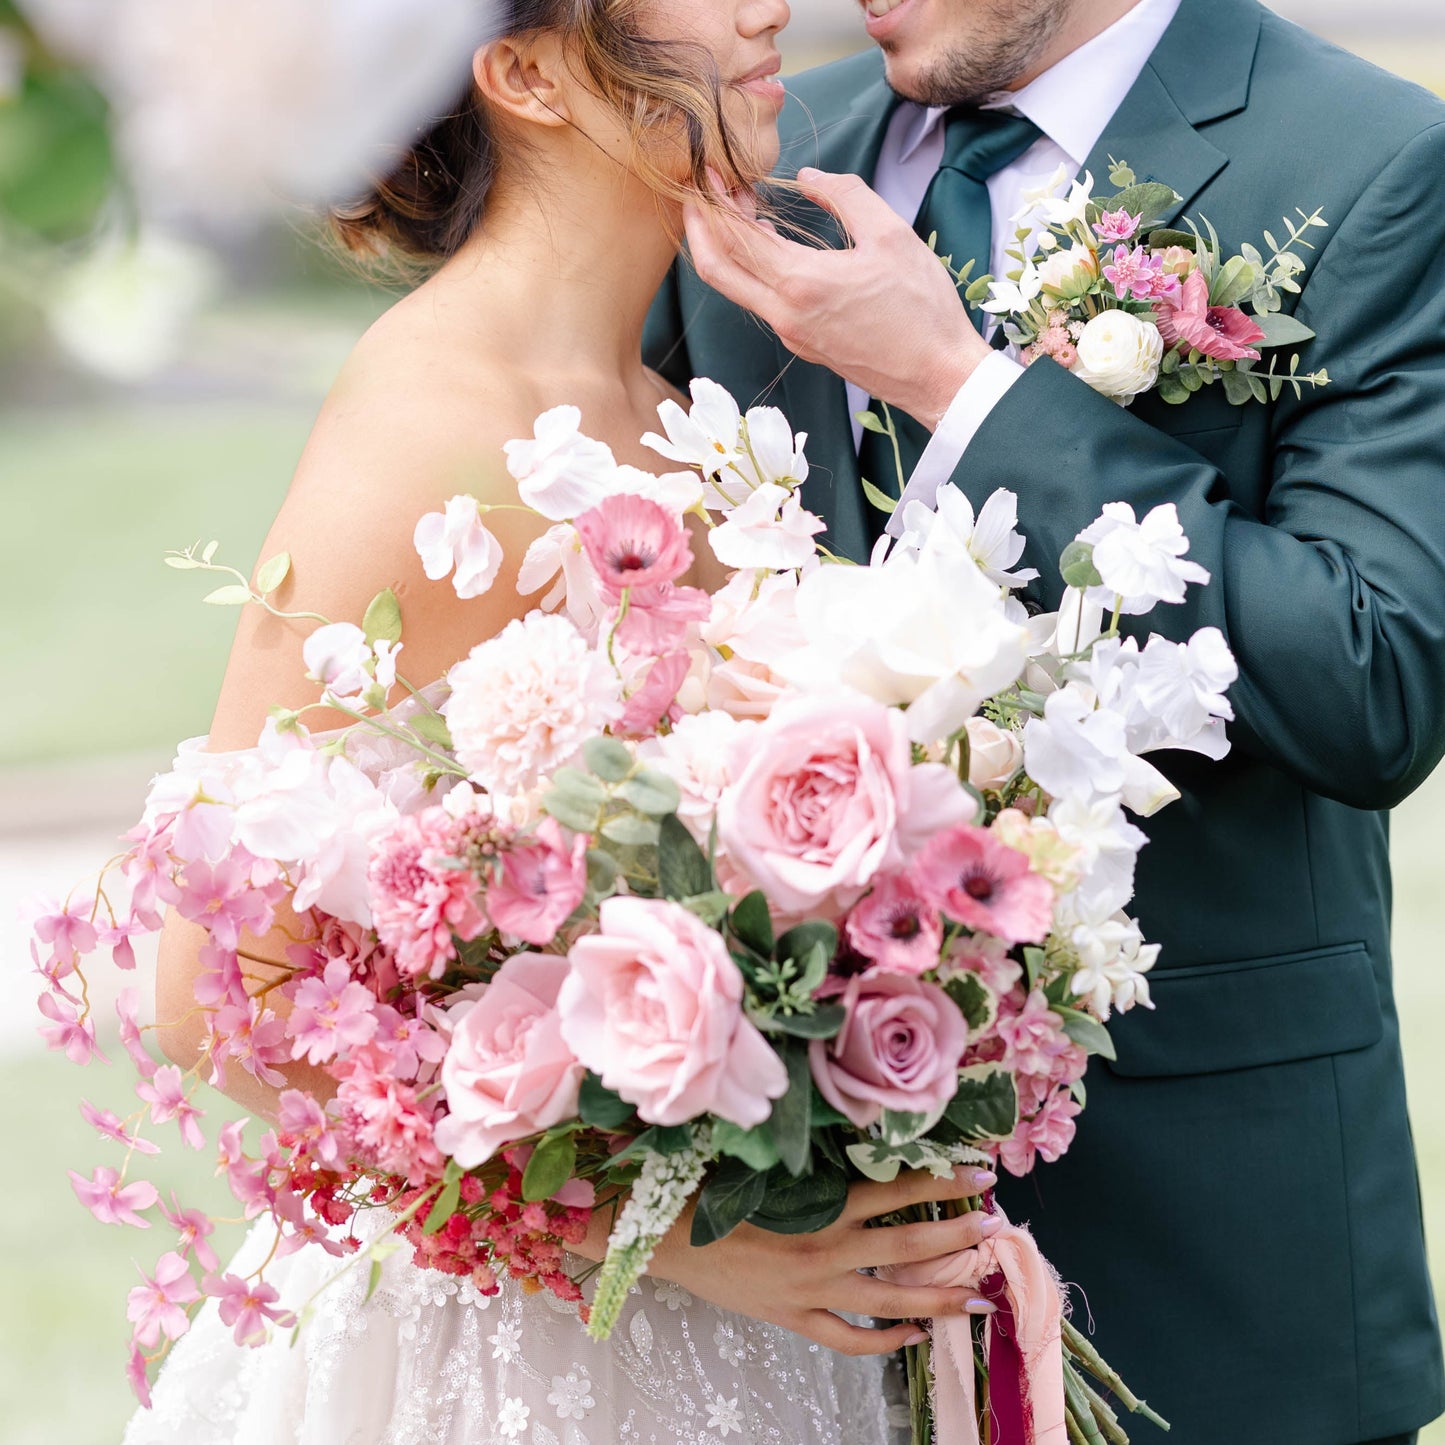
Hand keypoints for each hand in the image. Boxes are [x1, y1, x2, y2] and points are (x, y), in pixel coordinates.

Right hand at [647, 1165, 1002, 1355]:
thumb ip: (818, 1165)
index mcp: (822, 1206)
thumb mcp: (771, 1170)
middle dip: (957, 1236)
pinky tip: (914, 1334)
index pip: (898, 1191)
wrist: (670, 1238)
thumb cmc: (715, 1191)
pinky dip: (886, 1341)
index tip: (981, 1174)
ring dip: (940, 1297)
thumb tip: (864, 1146)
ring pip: (892, 1300)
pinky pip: (851, 1340)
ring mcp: (815, 1291)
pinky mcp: (796, 1320)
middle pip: (908, 1245)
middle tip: (997, 1229)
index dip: (942, 1182)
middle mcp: (827, 1250)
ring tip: (980, 1297)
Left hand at [683, 168, 992, 431]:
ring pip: (736, 288)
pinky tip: (767, 243)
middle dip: (699, 226)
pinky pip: (761, 301)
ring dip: (726, 247)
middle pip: (716, 270)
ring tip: (736, 207)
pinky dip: (752, 268)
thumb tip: (807, 176)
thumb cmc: (922, 307)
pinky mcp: (803, 345)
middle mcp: (784, 314)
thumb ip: (844, 195)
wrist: (937, 375)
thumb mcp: (890, 234)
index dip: (715, 199)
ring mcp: (791, 334)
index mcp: (801, 283)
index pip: (736, 236)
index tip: (709, 168)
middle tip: (699, 189)